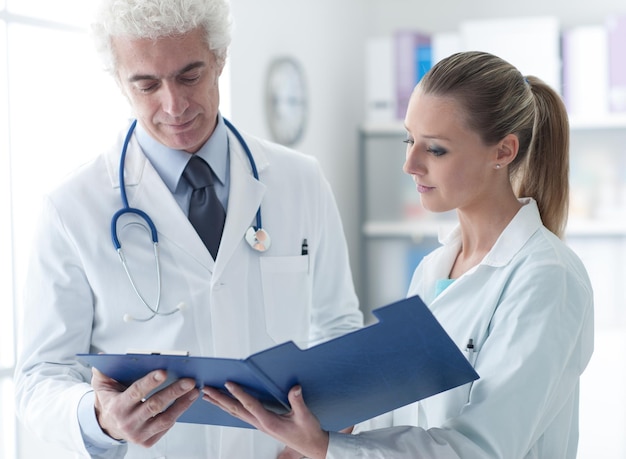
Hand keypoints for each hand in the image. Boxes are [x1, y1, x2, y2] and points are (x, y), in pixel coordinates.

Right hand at [91, 367, 199, 446]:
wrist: (108, 425)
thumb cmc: (111, 401)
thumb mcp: (102, 385)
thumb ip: (103, 370)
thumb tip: (103, 356)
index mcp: (117, 407)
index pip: (136, 392)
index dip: (150, 382)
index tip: (164, 371)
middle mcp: (127, 423)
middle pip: (154, 406)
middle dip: (174, 392)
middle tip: (189, 381)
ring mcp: (138, 434)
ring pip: (164, 419)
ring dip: (182, 404)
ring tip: (194, 391)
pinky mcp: (147, 441)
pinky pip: (166, 427)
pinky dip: (178, 414)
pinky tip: (187, 402)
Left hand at [203, 383, 328, 458]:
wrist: (312, 446)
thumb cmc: (308, 432)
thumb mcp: (306, 416)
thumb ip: (298, 402)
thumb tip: (294, 388)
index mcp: (269, 422)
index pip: (250, 405)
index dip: (239, 393)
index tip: (228, 383)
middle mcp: (261, 424)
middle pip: (236, 410)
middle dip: (220, 399)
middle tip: (207, 389)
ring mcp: (260, 425)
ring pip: (236, 413)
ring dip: (221, 404)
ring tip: (209, 396)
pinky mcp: (262, 424)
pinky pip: (242, 415)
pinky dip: (231, 408)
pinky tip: (226, 404)